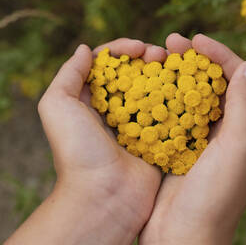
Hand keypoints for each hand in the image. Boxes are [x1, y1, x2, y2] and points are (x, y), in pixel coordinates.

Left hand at [38, 39, 164, 229]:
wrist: (103, 197)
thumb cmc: (77, 152)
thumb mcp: (57, 106)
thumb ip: (68, 74)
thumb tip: (86, 49)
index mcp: (89, 101)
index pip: (107, 65)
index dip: (122, 50)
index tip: (139, 47)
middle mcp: (114, 111)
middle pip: (133, 74)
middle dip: (148, 59)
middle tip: (162, 55)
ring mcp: (137, 126)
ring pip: (154, 91)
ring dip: (165, 76)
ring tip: (176, 68)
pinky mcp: (157, 141)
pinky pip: (170, 115)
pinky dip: (178, 100)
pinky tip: (187, 89)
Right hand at [139, 33, 245, 244]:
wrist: (181, 240)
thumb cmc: (214, 199)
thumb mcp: (236, 148)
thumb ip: (242, 106)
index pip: (243, 80)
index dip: (222, 56)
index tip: (197, 40)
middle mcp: (233, 134)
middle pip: (218, 85)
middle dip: (198, 61)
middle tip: (173, 42)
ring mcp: (206, 142)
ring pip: (196, 98)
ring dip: (180, 76)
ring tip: (160, 56)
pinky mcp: (183, 150)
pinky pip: (177, 116)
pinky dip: (166, 98)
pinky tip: (151, 85)